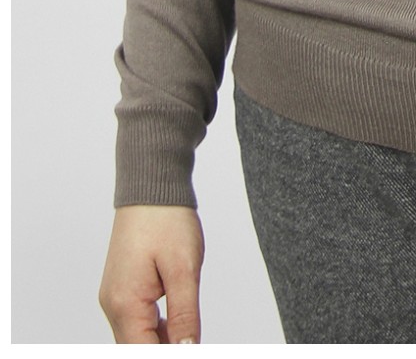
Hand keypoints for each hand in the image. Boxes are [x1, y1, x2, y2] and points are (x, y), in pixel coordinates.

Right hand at [99, 205, 204, 343]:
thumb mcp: (184, 268)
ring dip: (161, 341)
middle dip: (164, 349)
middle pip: (137, 347)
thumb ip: (184, 315)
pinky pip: (135, 320)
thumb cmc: (166, 218)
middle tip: (192, 339)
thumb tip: (187, 349)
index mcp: (125, 303)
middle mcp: (113, 304)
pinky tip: (176, 322)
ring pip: (136, 337)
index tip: (190, 346)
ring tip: (188, 332)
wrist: (151, 184)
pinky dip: (154, 327)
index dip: (169, 355)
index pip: (143, 352)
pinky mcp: (121, 287)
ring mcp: (114, 296)